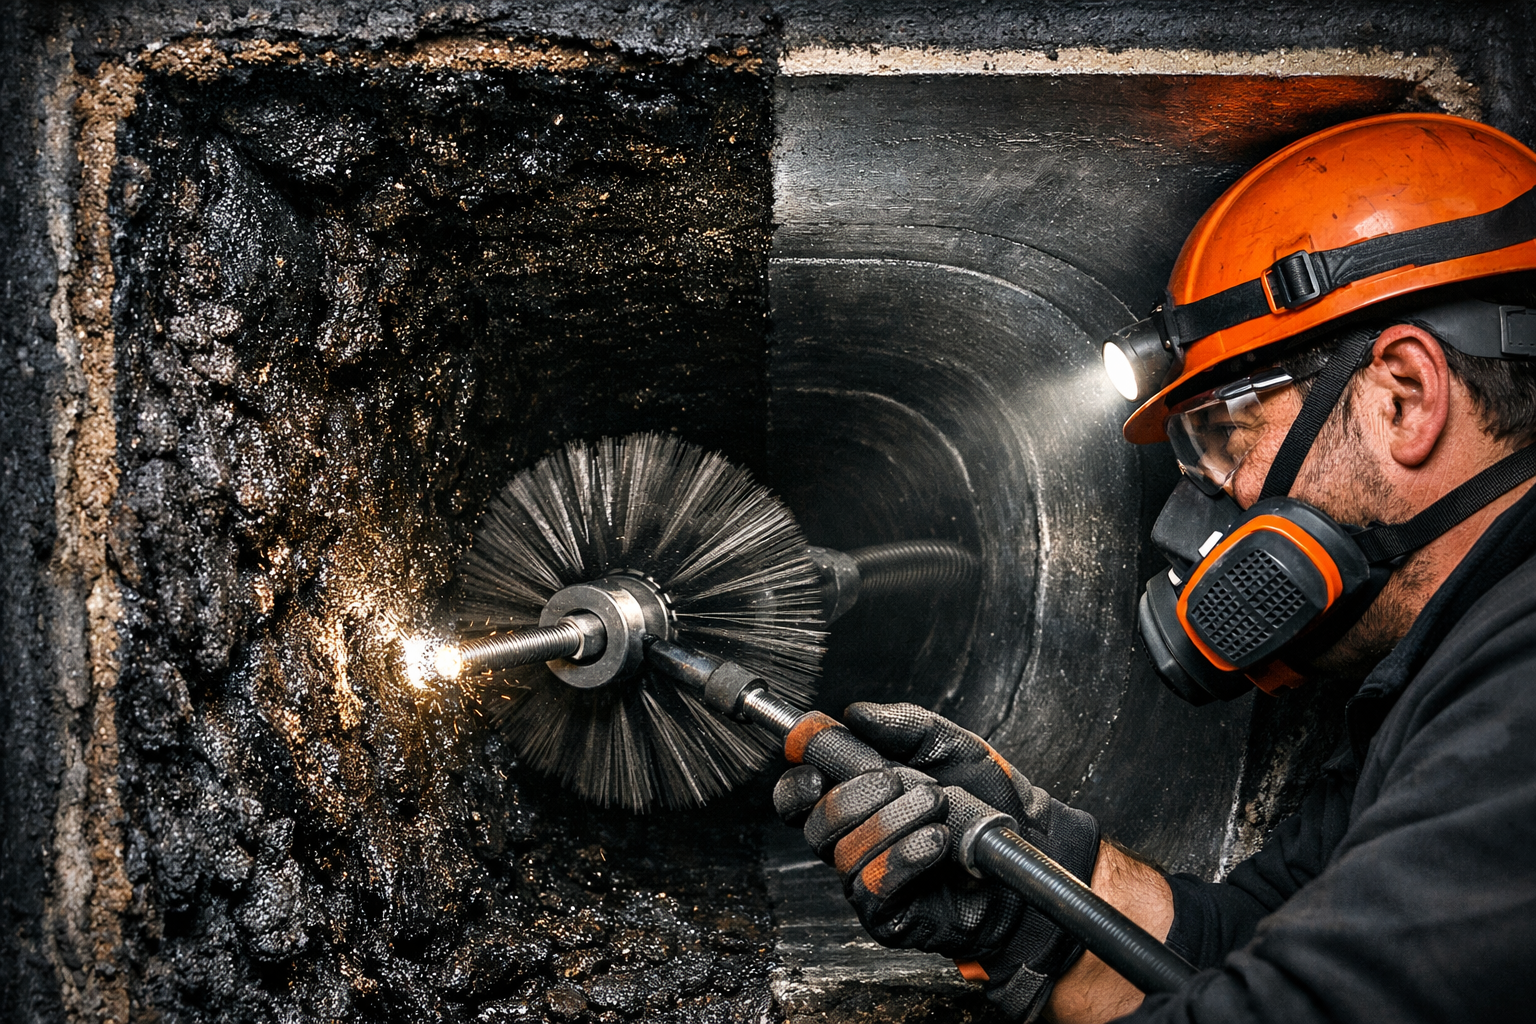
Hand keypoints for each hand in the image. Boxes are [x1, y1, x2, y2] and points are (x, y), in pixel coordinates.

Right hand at [774, 702, 1099, 1019]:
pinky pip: (874, 886)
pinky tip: (936, 842)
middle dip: (853, 795)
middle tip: (898, 780)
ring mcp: (871, 881)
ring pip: (845, 853)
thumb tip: (855, 714)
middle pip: (815, 824)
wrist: (1036, 846)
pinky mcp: (890, 916)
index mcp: (859, 800)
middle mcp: (857, 842)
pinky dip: (904, 856)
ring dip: (892, 821)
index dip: (797, 781)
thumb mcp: (950, 745)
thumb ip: (903, 726)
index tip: (813, 761)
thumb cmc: (993, 799)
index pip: (800, 797)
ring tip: (936, 806)